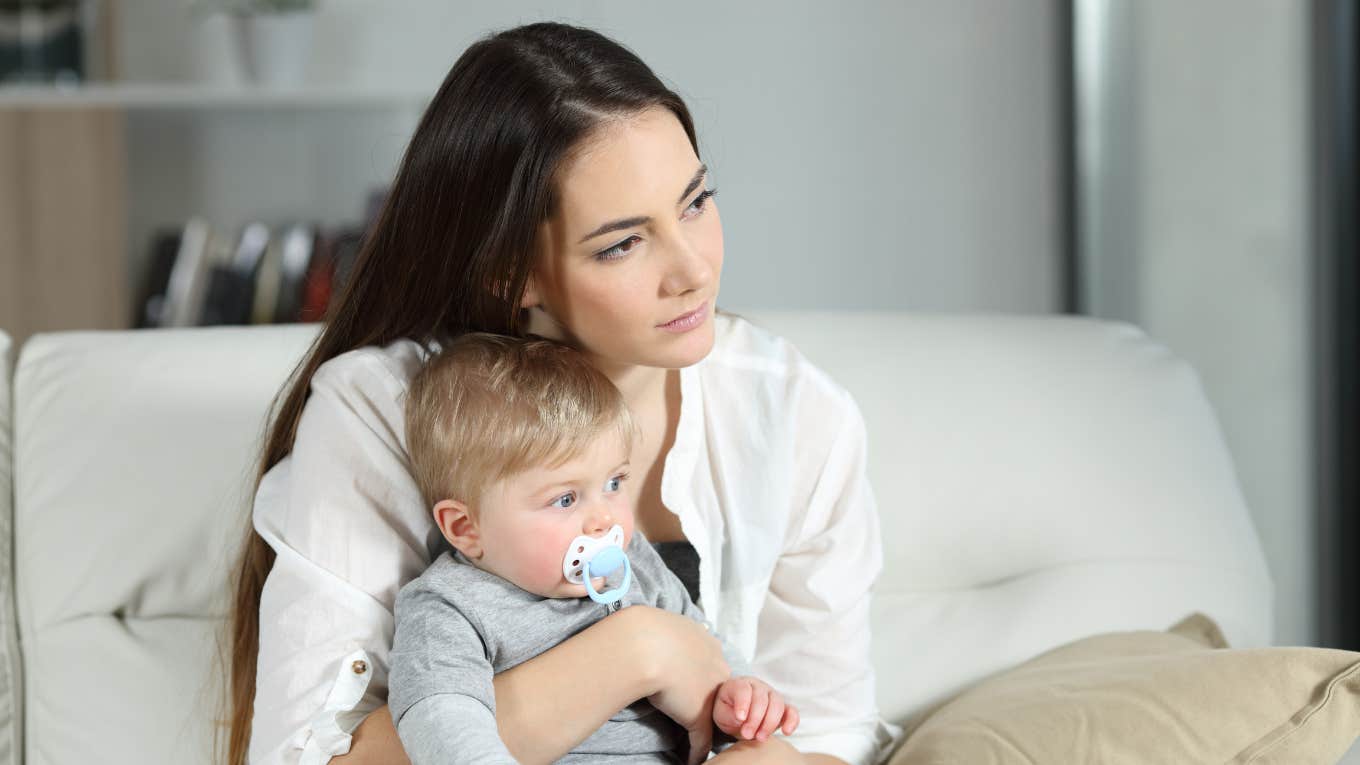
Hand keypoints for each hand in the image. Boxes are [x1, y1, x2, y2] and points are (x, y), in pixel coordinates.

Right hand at [624, 607, 730, 764]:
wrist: (645, 647)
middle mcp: (716, 665)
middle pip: (719, 687)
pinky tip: (692, 760)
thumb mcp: (658, 623)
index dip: (701, 673)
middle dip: (712, 698)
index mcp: (706, 642)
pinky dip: (697, 751)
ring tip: (697, 737)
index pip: (710, 662)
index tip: (690, 682)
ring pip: (715, 713)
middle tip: (695, 709)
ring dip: (707, 725)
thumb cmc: (643, 632)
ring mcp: (711, 692)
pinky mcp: (700, 716)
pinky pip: (703, 739)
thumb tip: (643, 629)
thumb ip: (661, 631)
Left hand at [713, 676, 798, 741]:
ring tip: (760, 738)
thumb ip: (728, 714)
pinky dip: (792, 721)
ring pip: (777, 704)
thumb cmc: (727, 711)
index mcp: (740, 684)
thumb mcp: (720, 713)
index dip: (743, 703)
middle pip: (761, 699)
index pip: (743, 689)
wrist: (736, 714)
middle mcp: (758, 687)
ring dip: (770, 723)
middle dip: (755, 719)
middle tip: (746, 735)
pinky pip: (792, 711)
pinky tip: (786, 731)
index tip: (740, 718)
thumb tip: (741, 719)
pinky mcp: (783, 709)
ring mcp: (772, 696)